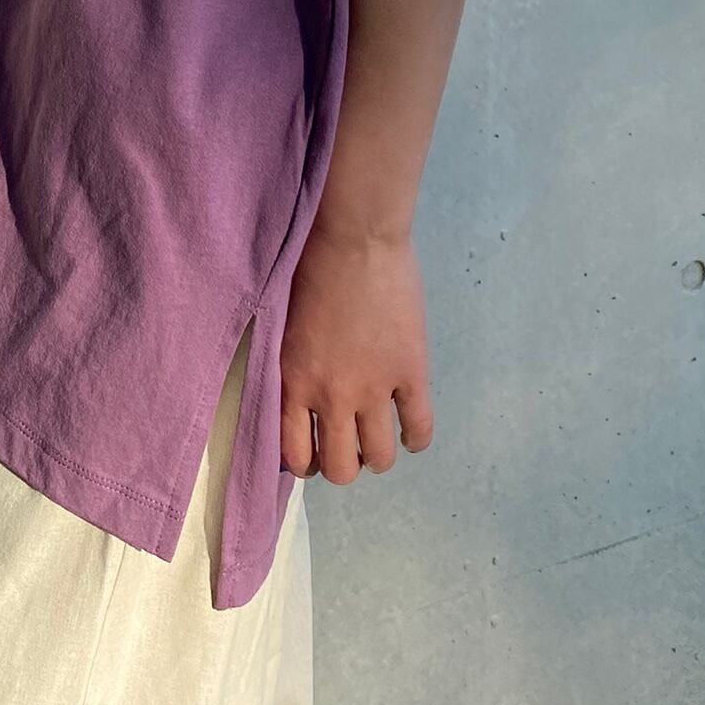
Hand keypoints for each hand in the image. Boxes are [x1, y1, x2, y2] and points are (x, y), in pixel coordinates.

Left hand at [279, 223, 434, 480]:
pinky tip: (411, 429)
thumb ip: (291, 364)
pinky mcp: (411, 374)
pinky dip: (416, 438)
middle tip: (349, 444)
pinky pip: (420, 430)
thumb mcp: (284, 322)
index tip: (314, 451)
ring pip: (380, 458)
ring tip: (379, 436)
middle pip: (340, 469)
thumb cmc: (311, 264)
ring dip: (378, 455)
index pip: (295, 454)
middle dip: (344, 464)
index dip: (307, 461)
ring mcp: (374, 389)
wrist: (356, 236)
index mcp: (295, 381)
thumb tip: (298, 392)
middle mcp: (332, 396)